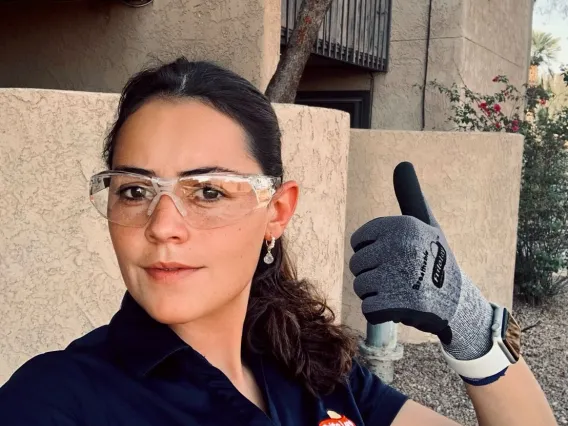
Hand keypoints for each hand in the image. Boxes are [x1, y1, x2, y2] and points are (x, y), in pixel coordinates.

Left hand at [349, 162, 493, 360]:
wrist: (459, 303)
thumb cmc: (436, 259)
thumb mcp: (426, 223)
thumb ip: (410, 195)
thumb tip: (403, 164)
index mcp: (402, 225)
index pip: (358, 242)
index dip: (371, 253)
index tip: (393, 257)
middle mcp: (401, 246)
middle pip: (356, 265)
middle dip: (372, 275)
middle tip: (398, 277)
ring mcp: (401, 276)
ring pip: (360, 287)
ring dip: (376, 294)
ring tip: (399, 291)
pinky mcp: (401, 304)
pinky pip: (368, 309)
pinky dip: (380, 312)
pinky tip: (399, 307)